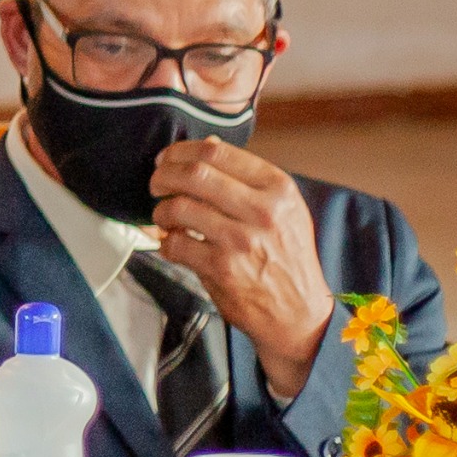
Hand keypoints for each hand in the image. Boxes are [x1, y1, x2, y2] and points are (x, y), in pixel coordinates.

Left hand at [150, 138, 333, 399]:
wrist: (300, 312)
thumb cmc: (286, 256)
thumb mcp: (283, 210)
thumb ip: (248, 178)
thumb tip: (207, 144)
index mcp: (278, 189)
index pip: (216, 152)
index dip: (180, 152)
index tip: (167, 159)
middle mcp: (263, 211)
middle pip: (193, 174)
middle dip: (163, 176)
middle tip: (156, 184)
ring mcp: (241, 240)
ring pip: (178, 207)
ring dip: (160, 212)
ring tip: (164, 218)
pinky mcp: (222, 268)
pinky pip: (174, 244)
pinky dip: (165, 243)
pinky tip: (173, 245)